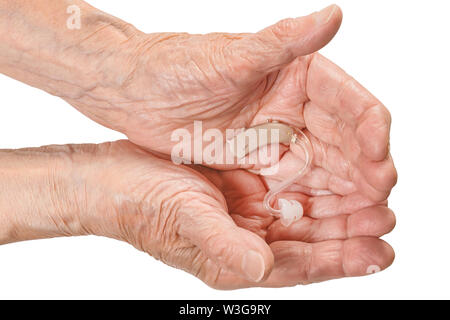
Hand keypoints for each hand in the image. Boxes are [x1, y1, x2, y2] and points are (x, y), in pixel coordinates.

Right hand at [0, 141, 393, 288]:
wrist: (113, 179)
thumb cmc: (140, 205)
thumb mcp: (183, 223)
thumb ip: (225, 247)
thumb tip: (263, 268)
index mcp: (235, 259)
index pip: (299, 267)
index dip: (340, 262)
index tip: (379, 254)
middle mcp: (246, 238)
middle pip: (309, 242)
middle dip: (348, 234)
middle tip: (386, 220)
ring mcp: (244, 212)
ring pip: (302, 215)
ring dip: (336, 210)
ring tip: (373, 203)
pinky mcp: (239, 187)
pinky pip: (283, 190)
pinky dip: (310, 188)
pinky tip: (331, 180)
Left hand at [62, 4, 395, 202]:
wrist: (136, 93)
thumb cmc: (175, 65)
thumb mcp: (230, 56)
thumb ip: (284, 41)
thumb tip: (334, 15)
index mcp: (296, 73)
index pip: (348, 101)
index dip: (369, 128)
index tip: (378, 157)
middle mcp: (292, 105)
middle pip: (342, 141)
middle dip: (363, 169)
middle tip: (379, 198)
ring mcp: (275, 135)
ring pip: (321, 166)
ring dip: (344, 190)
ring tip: (364, 214)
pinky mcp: (255, 158)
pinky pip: (291, 182)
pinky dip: (310, 199)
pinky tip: (326, 217)